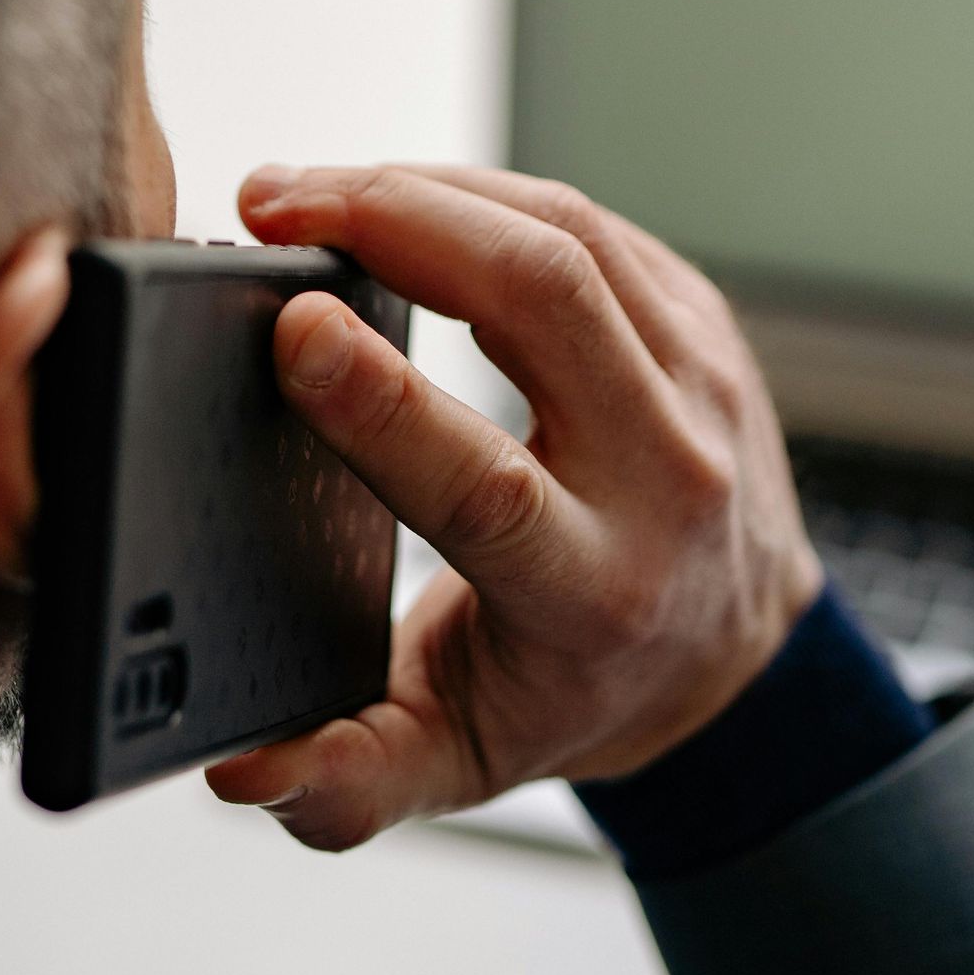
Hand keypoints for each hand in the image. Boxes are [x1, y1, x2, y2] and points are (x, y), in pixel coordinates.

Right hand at [207, 164, 822, 849]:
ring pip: (568, 233)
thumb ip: (348, 784)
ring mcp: (698, 383)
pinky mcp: (698, 318)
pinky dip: (476, 193)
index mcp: (596, 592)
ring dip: (425, 190)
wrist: (730, 658)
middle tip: (270, 207)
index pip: (488, 483)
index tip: (292, 328)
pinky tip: (390, 194)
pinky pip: (586, 223)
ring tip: (305, 191)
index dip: (382, 403)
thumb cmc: (575, 698)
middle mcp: (665, 476)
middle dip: (399, 223)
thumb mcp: (460, 763)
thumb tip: (243, 770)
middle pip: (546, 298)